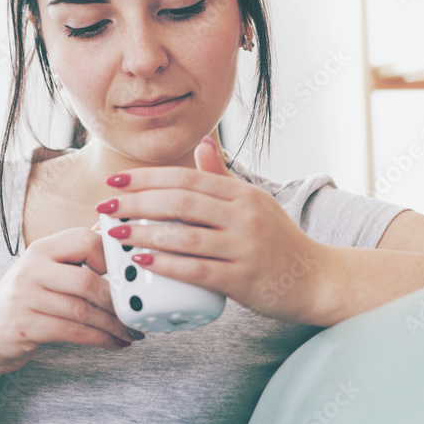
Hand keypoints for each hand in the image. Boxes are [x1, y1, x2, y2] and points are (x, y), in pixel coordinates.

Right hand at [0, 227, 140, 375]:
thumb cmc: (25, 299)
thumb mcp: (44, 268)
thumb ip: (75, 252)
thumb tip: (111, 228)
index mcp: (40, 249)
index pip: (83, 239)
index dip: (109, 256)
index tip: (125, 275)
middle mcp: (30, 269)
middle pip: (86, 279)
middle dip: (116, 299)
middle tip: (135, 310)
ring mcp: (25, 299)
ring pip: (82, 310)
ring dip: (113, 325)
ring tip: (129, 331)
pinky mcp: (25, 328)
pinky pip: (73, 333)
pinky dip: (100, 339)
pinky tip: (114, 343)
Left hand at [94, 135, 324, 324]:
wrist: (318, 279)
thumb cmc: (279, 241)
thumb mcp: (255, 203)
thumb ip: (224, 177)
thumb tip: (201, 144)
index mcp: (242, 193)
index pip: (185, 178)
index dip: (146, 179)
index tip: (115, 182)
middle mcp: (244, 215)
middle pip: (180, 202)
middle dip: (136, 202)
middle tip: (105, 207)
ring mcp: (245, 247)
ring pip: (185, 235)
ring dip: (144, 234)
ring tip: (114, 235)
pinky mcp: (244, 278)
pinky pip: (198, 270)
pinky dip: (168, 265)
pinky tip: (143, 262)